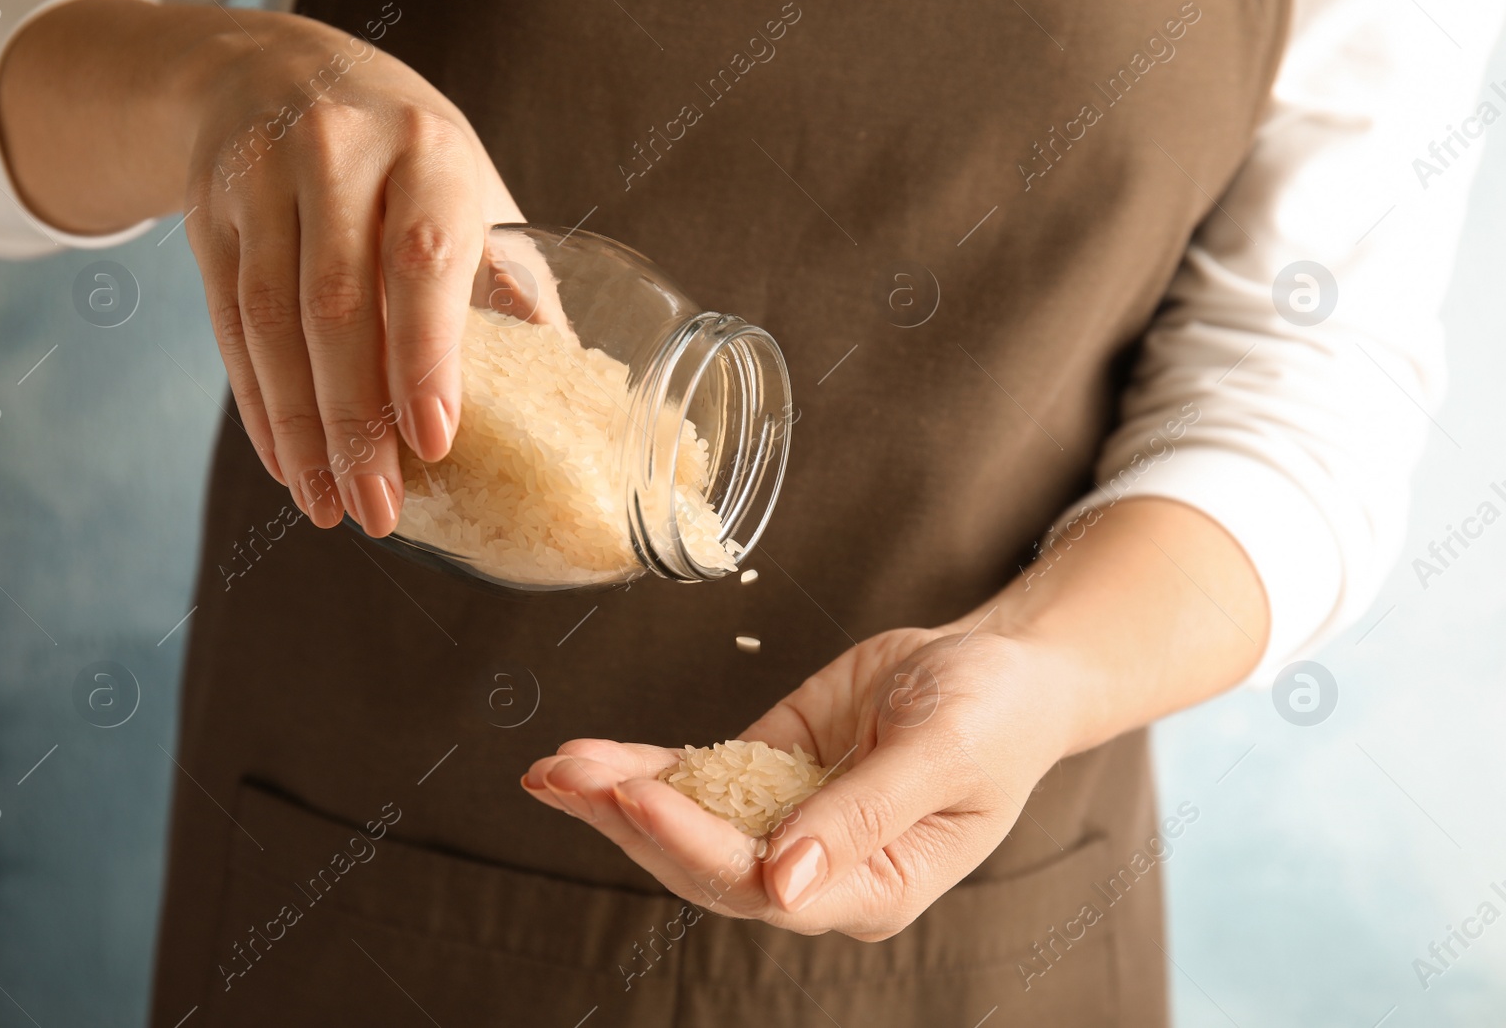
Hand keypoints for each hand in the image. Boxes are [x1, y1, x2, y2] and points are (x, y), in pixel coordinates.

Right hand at [0, 0, 533, 535]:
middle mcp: (337, 153)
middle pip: (337, 305)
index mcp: (425, 150)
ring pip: (270, 323)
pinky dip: (258, 405)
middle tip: (380, 509)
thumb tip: (567, 383)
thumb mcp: (468, 187)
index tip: (433, 440)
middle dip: (356, 422)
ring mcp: (259, 179)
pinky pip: (226, 326)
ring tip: (331, 505)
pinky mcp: (207, 213)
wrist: (281, 69)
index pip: (421, 259)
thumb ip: (511, 279)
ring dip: (300, 430)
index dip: (424, 355)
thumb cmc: (405, 155)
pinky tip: (286, 464)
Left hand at [521, 628, 1072, 939]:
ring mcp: (788, 822)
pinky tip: (589, 760)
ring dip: (618, 799)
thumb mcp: (944, 752)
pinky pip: (698, 778)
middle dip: (630, 824)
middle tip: (564, 781)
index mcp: (873, 886)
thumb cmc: (995, 714)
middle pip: (705, 864)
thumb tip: (783, 884)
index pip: (762, 885)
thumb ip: (865, 815)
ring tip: (551, 770)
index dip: (693, 844)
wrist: (1002, 666)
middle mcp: (820, 869)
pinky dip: (643, 768)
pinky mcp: (770, 773)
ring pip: (689, 824)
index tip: (639, 796)